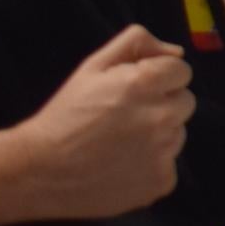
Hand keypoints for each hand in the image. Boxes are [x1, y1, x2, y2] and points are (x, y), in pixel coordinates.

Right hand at [10, 25, 193, 220]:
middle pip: (184, 102)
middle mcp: (161, 116)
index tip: (136, 91)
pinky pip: (168, 166)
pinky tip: (121, 166)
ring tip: (120, 143)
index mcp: (146, 83)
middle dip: (162, 104)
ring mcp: (164, 152)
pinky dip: (150, 166)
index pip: (181, 71)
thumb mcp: (93, 66)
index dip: (159, 78)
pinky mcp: (162, 181)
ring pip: (178, 134)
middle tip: (126, 117)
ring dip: (158, 135)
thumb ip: (137, 44)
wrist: (40, 170)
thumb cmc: (66, 114)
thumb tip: (177, 52)